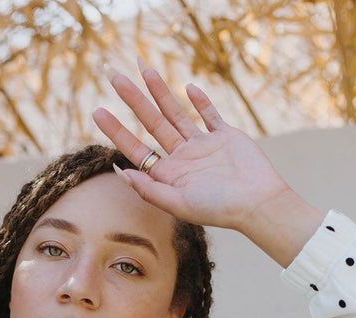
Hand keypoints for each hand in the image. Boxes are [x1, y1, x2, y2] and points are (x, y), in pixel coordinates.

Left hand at [93, 62, 323, 266]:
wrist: (257, 202)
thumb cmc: (218, 209)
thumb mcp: (178, 203)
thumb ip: (148, 189)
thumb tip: (119, 171)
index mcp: (169, 176)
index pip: (136, 149)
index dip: (117, 130)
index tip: (98, 111)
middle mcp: (182, 159)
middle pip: (153, 124)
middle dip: (134, 101)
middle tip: (116, 78)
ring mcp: (203, 146)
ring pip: (177, 114)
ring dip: (161, 93)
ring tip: (146, 70)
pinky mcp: (225, 137)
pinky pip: (210, 115)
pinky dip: (200, 101)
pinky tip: (188, 87)